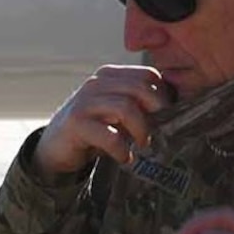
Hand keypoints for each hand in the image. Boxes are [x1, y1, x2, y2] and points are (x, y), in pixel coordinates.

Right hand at [33, 65, 176, 179]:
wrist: (57, 148)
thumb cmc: (97, 130)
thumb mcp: (120, 113)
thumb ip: (141, 106)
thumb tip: (177, 111)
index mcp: (110, 75)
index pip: (148, 75)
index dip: (164, 96)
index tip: (168, 118)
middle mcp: (96, 83)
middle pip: (140, 88)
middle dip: (156, 113)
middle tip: (158, 133)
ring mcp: (84, 102)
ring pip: (126, 108)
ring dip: (140, 131)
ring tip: (142, 145)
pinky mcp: (76, 124)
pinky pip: (109, 135)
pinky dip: (122, 150)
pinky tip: (124, 157)